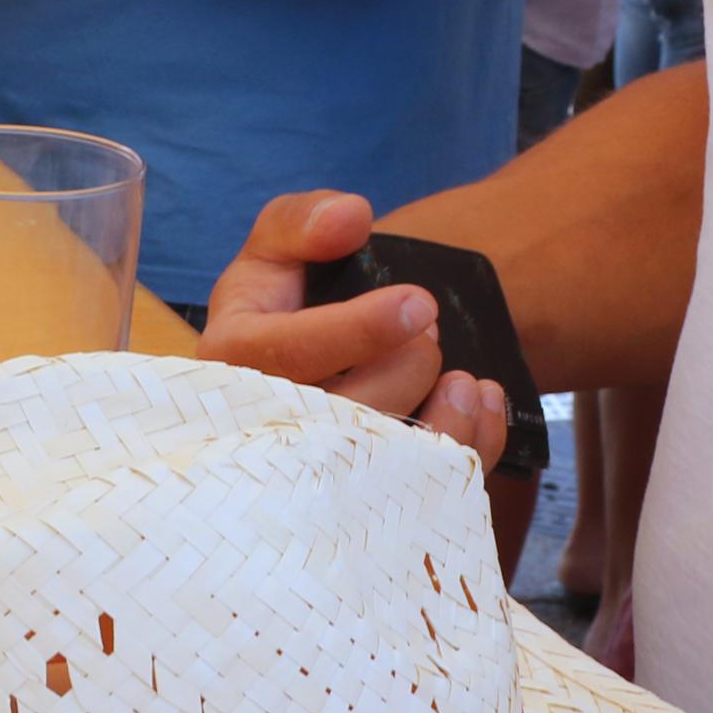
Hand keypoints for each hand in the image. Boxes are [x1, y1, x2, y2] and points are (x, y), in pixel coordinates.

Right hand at [197, 191, 507, 462]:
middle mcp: (266, 426)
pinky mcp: (367, 495)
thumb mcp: (275, 247)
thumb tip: (351, 217)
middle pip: (344, 418)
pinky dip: (472, 446)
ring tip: (465, 378)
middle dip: (407, 367)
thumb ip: (302, 222)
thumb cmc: (283, 302)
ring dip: (447, 419)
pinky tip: (480, 403)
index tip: (419, 303)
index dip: (357, 331)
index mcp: (232, 359)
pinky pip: (429, 489)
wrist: (305, 357)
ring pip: (390, 467)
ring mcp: (318, 471)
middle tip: (428, 334)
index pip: (287, 357)